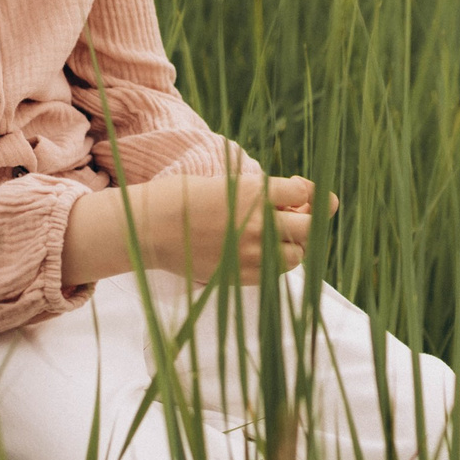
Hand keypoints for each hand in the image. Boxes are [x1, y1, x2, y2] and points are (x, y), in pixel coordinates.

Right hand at [63, 172, 333, 285]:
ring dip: (294, 245)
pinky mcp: (240, 276)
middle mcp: (257, 223)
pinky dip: (275, 263)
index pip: (304, 192)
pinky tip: (260, 253)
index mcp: (254, 192)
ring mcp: (250, 253)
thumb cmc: (187, 197)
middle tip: (297, 216)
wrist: (150, 227)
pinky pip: (274, 274)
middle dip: (308, 220)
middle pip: (308, 226)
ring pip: (296, 255)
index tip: (297, 193)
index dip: (306, 192)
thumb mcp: (228, 183)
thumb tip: (301, 197)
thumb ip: (265, 193)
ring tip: (277, 238)